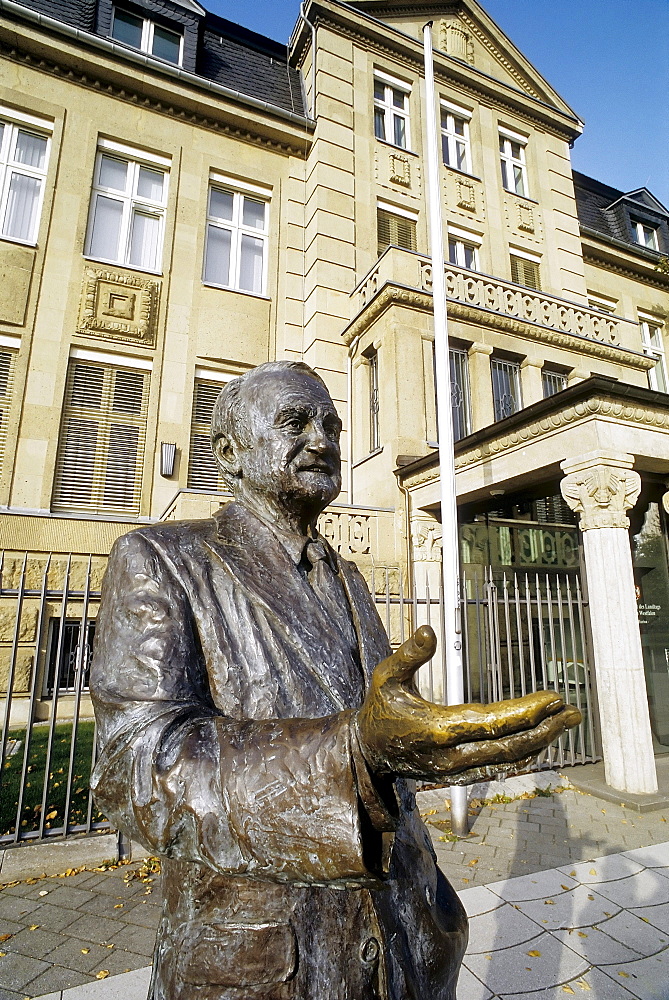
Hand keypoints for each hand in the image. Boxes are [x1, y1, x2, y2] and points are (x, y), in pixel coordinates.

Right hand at [355, 625, 580, 781]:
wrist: (369, 752)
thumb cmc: (380, 708)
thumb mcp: (385, 677)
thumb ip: (408, 655)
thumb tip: (429, 630)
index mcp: (436, 729)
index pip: (490, 725)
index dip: (525, 714)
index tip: (553, 699)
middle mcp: (451, 756)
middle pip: (508, 746)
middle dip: (545, 729)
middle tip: (573, 710)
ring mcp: (458, 771)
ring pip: (508, 760)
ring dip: (542, 742)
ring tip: (567, 721)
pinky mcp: (461, 775)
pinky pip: (500, 768)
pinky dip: (525, 754)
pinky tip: (544, 740)